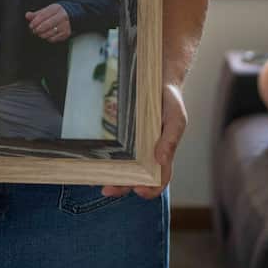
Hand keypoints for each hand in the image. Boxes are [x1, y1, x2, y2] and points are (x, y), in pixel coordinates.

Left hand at [25, 3, 70, 42]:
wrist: (69, 16)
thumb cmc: (55, 14)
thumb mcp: (46, 11)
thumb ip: (36, 14)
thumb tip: (27, 15)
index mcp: (56, 8)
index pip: (43, 15)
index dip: (35, 22)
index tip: (31, 25)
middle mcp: (62, 16)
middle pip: (47, 25)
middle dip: (38, 29)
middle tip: (34, 30)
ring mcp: (65, 25)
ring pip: (50, 33)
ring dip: (42, 34)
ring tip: (39, 33)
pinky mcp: (66, 33)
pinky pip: (54, 39)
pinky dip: (48, 38)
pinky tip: (47, 35)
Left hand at [101, 83, 185, 199]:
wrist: (158, 77)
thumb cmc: (170, 100)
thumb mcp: (176, 118)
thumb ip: (171, 139)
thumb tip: (161, 160)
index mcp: (162, 154)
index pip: (159, 180)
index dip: (150, 189)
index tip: (138, 189)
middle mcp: (146, 153)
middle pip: (134, 178)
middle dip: (120, 186)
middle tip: (107, 188)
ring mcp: (132, 145)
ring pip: (120, 167)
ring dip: (108, 175)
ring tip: (93, 177)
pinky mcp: (120, 134)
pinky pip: (110, 148)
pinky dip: (101, 156)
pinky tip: (90, 157)